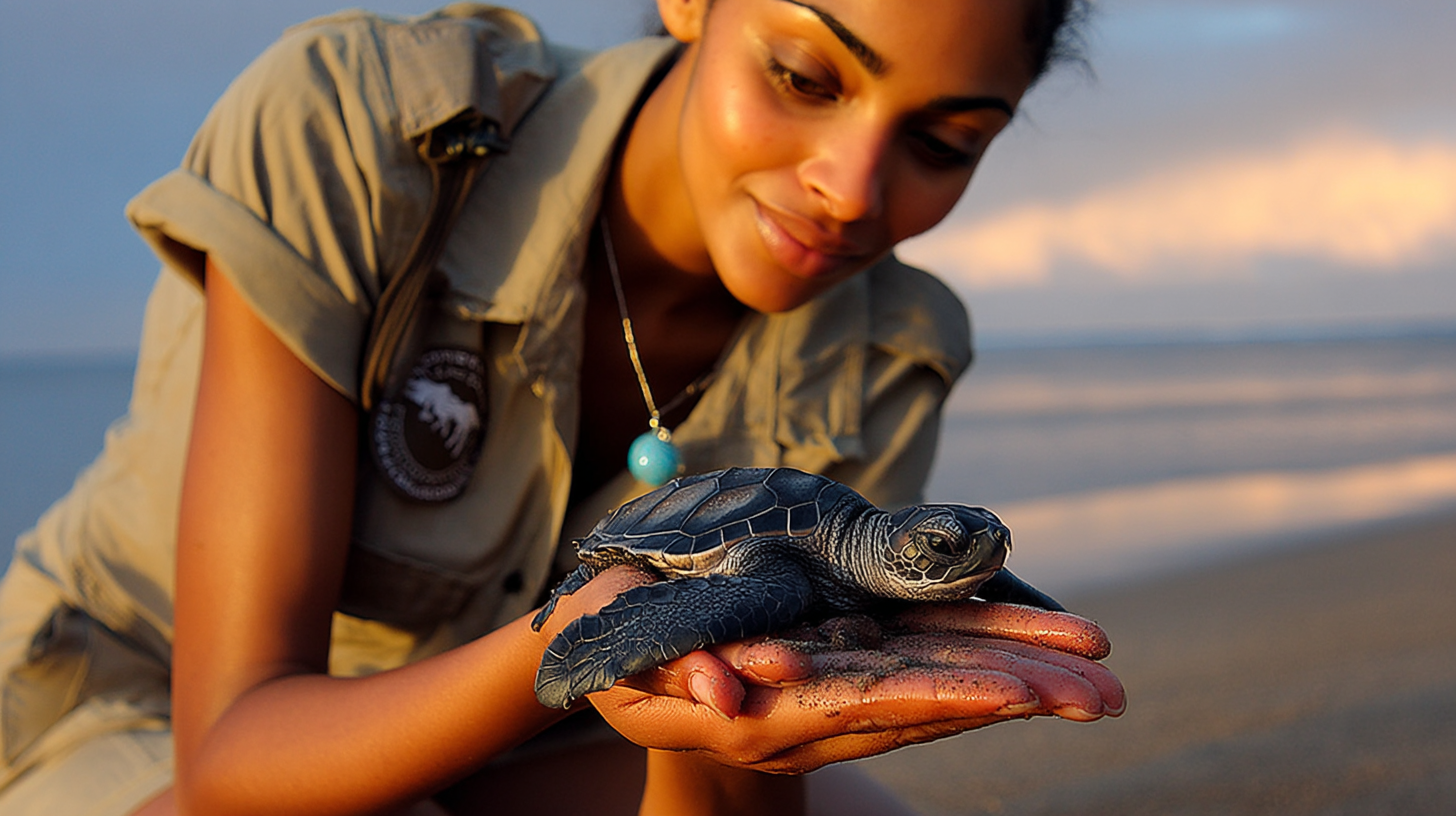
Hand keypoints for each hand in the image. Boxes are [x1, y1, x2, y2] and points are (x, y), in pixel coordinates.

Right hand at [574, 570, 1124, 773]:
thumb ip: (667, 669)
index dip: (941, 701)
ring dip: (1023, 681)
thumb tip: (722, 695)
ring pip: (942, 687)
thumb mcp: (619, 647)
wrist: (626, 667)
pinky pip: (926, 661)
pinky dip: (985, 652)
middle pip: (928, 706)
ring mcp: (838, 687)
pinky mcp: (848, 659)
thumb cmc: (608, 643)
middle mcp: (813, 712)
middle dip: (1016, 696)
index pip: (865, 706)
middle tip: (1105, 695)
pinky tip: (1042, 649)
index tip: (1017, 696)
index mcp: (763, 712)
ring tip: (1102, 675)